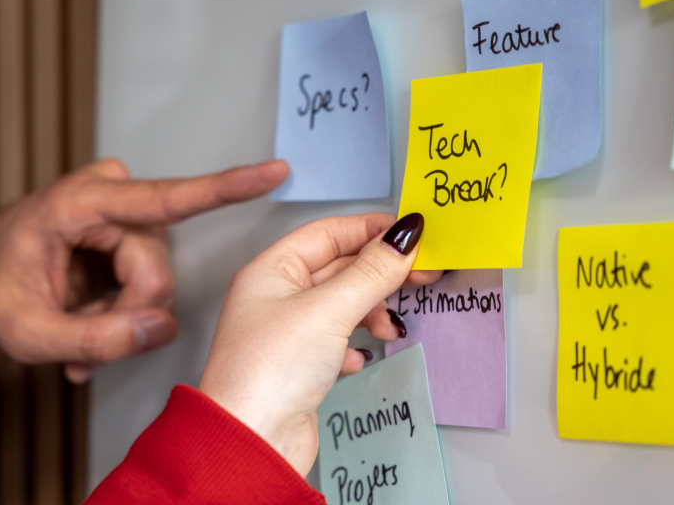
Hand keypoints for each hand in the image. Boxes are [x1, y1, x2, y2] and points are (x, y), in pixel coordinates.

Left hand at [0, 157, 287, 381]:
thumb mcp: (26, 335)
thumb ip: (95, 340)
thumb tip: (162, 329)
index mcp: (77, 203)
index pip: (164, 197)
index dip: (225, 188)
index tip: (272, 171)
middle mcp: (106, 197)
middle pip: (155, 270)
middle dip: (126, 316)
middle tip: (82, 348)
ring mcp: (119, 215)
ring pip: (155, 281)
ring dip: (121, 318)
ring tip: (78, 334)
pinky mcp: (126, 234)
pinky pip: (147, 283)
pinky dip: (121, 314)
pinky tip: (88, 326)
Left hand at [198, 213, 439, 475]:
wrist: (251, 443)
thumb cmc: (266, 374)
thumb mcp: (328, 311)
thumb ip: (371, 273)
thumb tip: (402, 238)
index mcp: (270, 271)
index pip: (328, 234)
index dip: (371, 230)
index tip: (411, 234)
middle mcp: (275, 298)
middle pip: (339, 269)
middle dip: (380, 273)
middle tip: (422, 274)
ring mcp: (287, 335)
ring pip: (342, 307)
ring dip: (371, 312)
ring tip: (388, 327)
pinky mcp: (299, 368)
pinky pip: (337, 343)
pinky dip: (354, 347)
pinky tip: (358, 357)